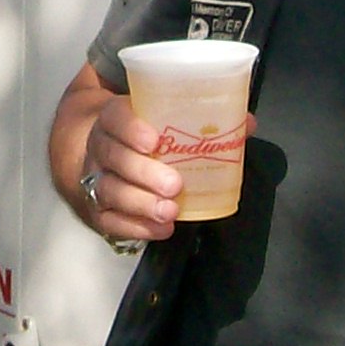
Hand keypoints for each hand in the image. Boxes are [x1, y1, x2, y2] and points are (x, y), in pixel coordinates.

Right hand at [75, 91, 192, 243]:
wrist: (111, 156)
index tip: (155, 140)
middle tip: (174, 184)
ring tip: (170, 210)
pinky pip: (109, 220)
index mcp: (115, 119)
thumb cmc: (147, 136)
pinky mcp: (98, 209)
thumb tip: (248, 123)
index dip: (131, 129)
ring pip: (109, 190)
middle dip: (144, 173)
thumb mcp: (166, 118)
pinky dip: (135, 226)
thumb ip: (203, 120)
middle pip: (114, 157)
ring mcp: (96, 179)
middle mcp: (101, 148)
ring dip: (141, 203)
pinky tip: (161, 227)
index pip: (116, 118)